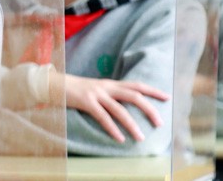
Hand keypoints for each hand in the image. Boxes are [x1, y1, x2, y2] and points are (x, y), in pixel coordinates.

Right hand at [54, 73, 169, 142]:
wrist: (55, 84)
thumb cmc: (77, 90)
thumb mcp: (97, 89)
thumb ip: (111, 94)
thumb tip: (126, 105)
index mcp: (111, 83)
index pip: (136, 85)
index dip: (153, 91)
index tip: (167, 98)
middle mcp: (106, 87)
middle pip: (134, 96)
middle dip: (149, 109)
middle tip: (160, 123)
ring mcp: (96, 94)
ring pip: (119, 110)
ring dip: (132, 124)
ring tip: (141, 137)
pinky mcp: (86, 102)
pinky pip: (102, 117)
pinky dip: (112, 128)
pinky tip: (119, 138)